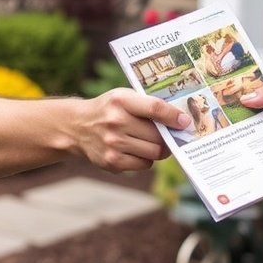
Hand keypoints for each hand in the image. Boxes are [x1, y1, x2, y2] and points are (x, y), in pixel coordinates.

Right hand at [74, 89, 189, 172]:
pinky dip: (146, 159)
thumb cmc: (109, 110)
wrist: (77, 127)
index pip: (154, 108)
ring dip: (158, 149)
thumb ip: (148, 105)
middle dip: (167, 137)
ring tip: (151, 142)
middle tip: (169, 135)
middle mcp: (116, 121)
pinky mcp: (112, 161)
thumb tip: (180, 120)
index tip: (185, 122)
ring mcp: (113, 143)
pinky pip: (144, 164)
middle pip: (158, 135)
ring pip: (154, 152)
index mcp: (121, 100)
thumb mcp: (124, 97)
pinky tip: (136, 150)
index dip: (173, 116)